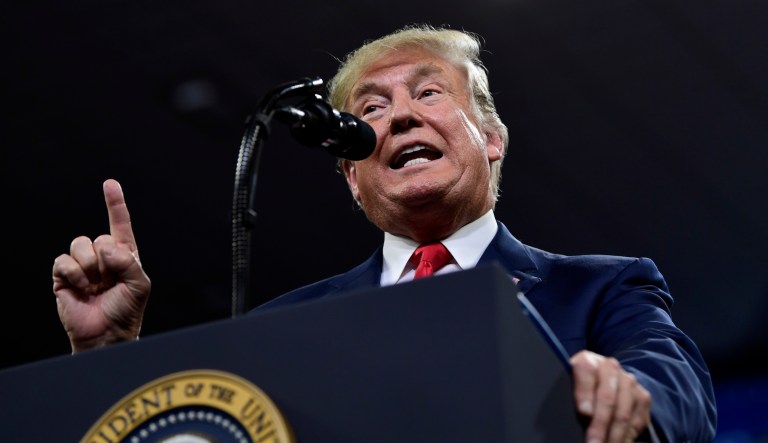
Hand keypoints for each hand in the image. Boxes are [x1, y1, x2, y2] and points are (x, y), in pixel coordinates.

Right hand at [52, 179, 150, 352]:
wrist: (107, 334)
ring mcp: (82, 265)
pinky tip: (82, 288)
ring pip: (80, 244)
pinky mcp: (63, 275)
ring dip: (90, 266)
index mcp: (124, 254)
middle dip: (107, 260)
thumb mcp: (140, 284)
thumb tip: (106, 246)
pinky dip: (75, 274)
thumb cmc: (127, 310)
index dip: (115, 203)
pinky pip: (64, 260)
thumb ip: (128, 261)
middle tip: (110, 281)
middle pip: (98, 237)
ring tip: (96, 285)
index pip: (120, 224)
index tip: (110, 184)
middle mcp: (102, 256)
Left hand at [570, 350, 651, 442]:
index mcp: (588, 359)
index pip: (586, 371)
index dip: (585, 392)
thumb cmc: (580, 384)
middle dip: (599, 424)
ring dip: (613, 436)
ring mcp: (629, 381)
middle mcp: (610, 367)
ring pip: (623, 413)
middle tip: (592, 442)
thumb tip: (571, 414)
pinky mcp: (642, 397)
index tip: (584, 412)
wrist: (604, 376)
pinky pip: (636, 421)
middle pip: (607, 398)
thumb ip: (568, 391)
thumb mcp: (568, 382)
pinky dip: (626, 437)